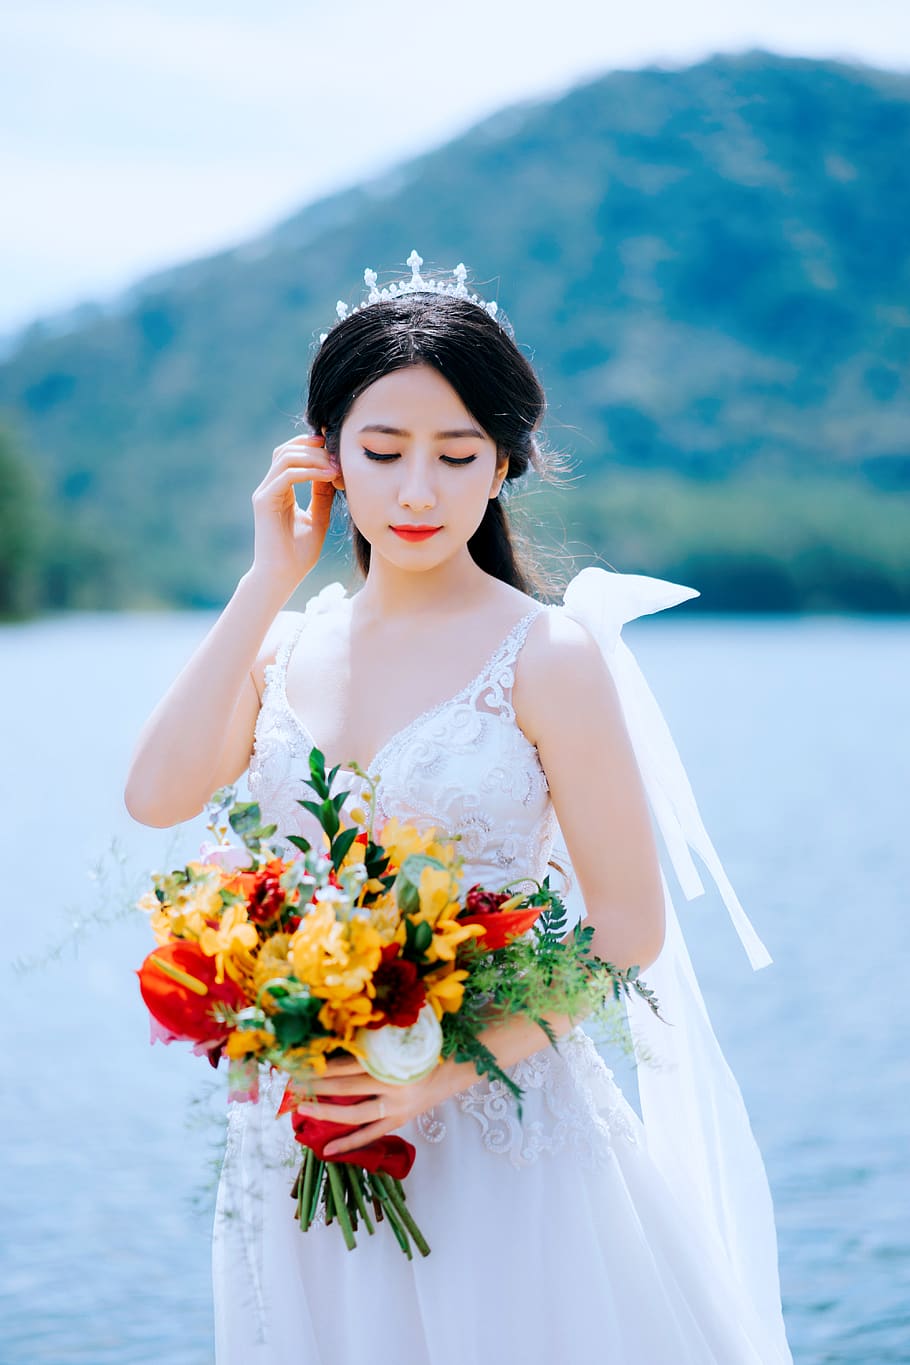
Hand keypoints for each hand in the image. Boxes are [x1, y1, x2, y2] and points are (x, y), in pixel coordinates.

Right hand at [248, 433, 341, 598]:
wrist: (282, 577)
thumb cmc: (298, 555)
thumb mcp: (317, 519)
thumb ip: (322, 496)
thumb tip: (333, 472)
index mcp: (280, 491)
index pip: (291, 454)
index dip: (314, 449)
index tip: (339, 455)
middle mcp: (269, 488)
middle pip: (287, 449)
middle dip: (315, 450)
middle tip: (339, 459)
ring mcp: (264, 493)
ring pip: (286, 457)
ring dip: (314, 458)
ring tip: (335, 468)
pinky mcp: (264, 501)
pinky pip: (286, 475)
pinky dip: (309, 472)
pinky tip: (328, 477)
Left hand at [294, 1052, 457, 1157]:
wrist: (452, 1071)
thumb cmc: (422, 1052)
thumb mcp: (399, 1043)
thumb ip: (372, 1046)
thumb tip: (334, 1047)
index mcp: (391, 1063)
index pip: (348, 1066)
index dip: (323, 1067)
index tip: (301, 1066)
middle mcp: (392, 1087)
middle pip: (347, 1088)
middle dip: (318, 1087)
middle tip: (293, 1086)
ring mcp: (395, 1108)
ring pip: (355, 1114)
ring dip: (326, 1112)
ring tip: (303, 1109)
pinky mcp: (399, 1122)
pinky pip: (370, 1136)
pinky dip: (349, 1144)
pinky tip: (326, 1150)